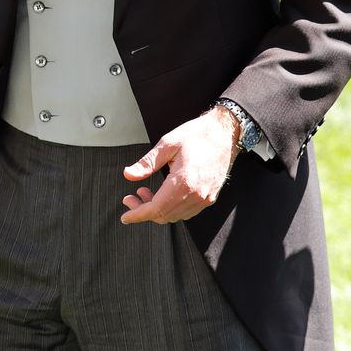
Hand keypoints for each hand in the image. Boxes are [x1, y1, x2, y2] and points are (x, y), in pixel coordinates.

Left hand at [121, 106, 239, 224]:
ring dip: (157, 210)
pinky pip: (186, 212)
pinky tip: (163, 195)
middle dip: (144, 211)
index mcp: (184, 182)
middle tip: (131, 197)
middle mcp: (196, 195)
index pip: (156, 209)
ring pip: (175, 216)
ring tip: (145, 192)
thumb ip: (147, 163)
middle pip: (164, 216)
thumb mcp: (168, 144)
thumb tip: (129, 174)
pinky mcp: (209, 198)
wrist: (225, 133)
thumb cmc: (198, 135)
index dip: (138, 214)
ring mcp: (204, 198)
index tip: (125, 216)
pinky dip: (171, 208)